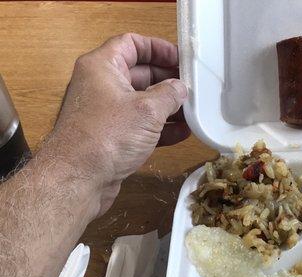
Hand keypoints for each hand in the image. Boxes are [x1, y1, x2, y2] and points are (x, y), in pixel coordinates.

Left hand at [50, 33, 188, 214]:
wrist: (79, 179)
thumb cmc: (109, 135)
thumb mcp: (147, 110)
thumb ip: (169, 94)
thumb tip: (180, 88)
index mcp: (102, 67)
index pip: (131, 43)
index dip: (158, 48)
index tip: (181, 59)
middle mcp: (101, 86)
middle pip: (139, 73)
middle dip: (167, 80)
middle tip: (193, 87)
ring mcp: (106, 113)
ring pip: (142, 102)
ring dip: (167, 106)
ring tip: (193, 111)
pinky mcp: (112, 137)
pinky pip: (140, 126)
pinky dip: (160, 128)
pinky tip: (183, 133)